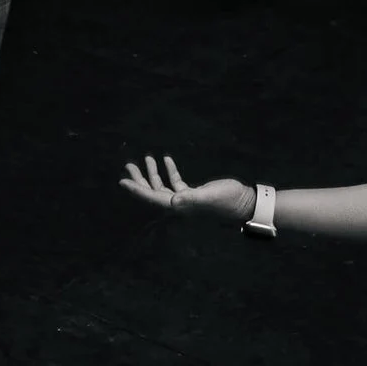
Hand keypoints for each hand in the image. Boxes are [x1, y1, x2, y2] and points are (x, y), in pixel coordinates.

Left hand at [120, 156, 254, 224]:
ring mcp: (186, 199)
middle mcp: (179, 204)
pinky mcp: (194, 193)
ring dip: (153, 173)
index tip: (122, 182)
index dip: (136, 190)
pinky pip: (176, 182)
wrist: (244, 202)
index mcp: (179, 206)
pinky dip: (170, 171)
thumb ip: (191, 198)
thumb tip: (173, 200)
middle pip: (153, 192)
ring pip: (163, 186)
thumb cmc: (227, 200)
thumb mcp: (208, 197)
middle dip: (139, 180)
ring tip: (146, 158)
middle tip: (128, 166)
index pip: (152, 198)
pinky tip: (166, 159)